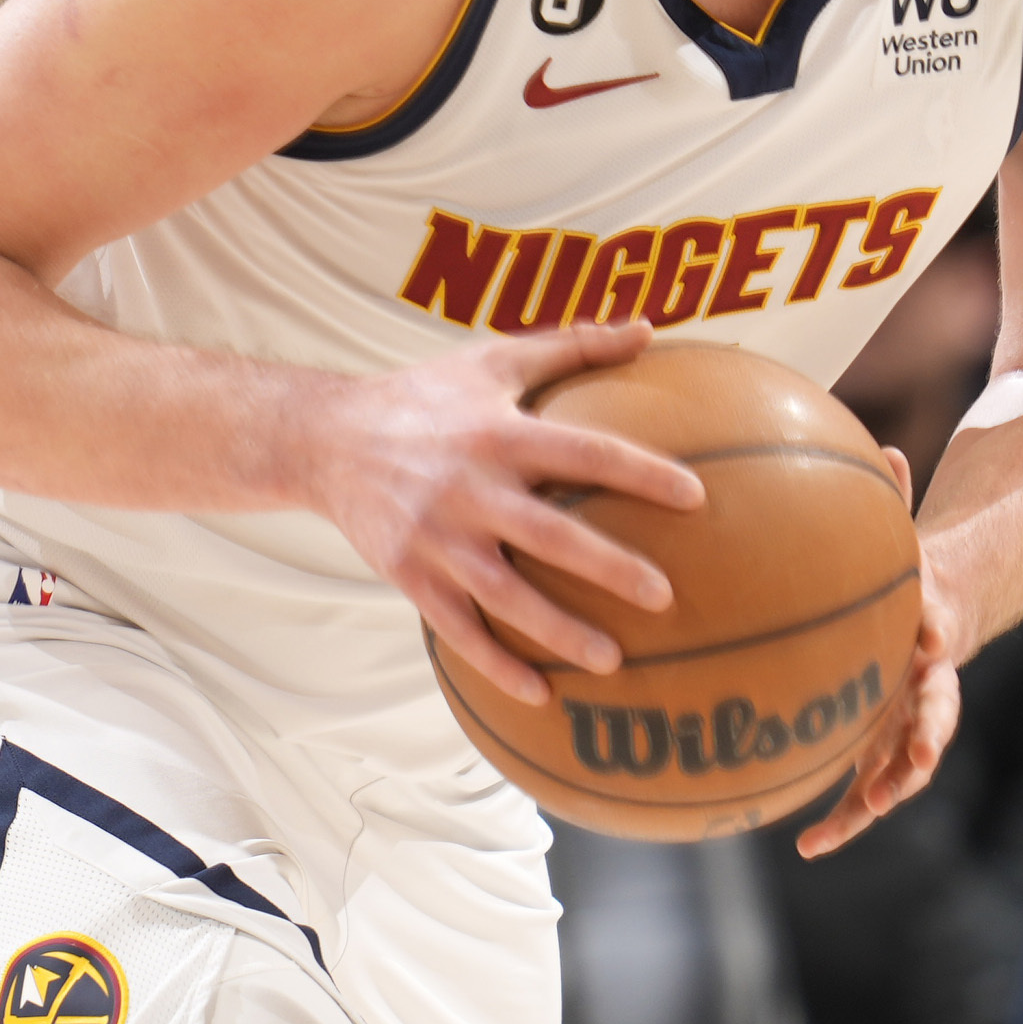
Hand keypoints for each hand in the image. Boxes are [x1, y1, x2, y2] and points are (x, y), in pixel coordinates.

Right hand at [289, 320, 709, 707]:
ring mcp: (435, 538)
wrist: (326, 439)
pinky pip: (458, 629)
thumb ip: (573, 344)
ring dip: (559, 631)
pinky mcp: (408, 574)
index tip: (696, 497)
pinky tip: (541, 694)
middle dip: (608, 568)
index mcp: (497, 433)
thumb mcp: (492, 358)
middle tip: (664, 597)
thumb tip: (648, 329)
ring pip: (504, 595)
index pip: (583, 452)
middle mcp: (468, 487)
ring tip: (614, 661)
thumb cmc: (425, 395)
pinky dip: (496, 664)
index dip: (641, 473)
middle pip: (549, 534)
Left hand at [794, 475, 967, 858]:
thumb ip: (897, 498)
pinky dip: (842, 820)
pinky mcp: (882, 751)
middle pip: (937, 717)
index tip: (935, 636)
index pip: (944, 636)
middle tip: (919, 762)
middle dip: (928, 740)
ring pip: (902, 769)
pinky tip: (804, 847)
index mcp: (935, 637)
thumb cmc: (911, 574)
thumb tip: (884, 442)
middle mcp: (928, 688)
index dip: (940, 634)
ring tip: (845, 826)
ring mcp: (907, 725)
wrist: (935, 623)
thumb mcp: (907, 537)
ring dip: (878, 798)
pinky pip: (862, 789)